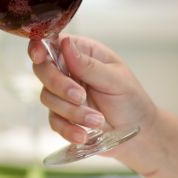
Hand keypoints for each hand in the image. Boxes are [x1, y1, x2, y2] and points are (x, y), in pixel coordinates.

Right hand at [29, 35, 159, 171]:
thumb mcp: (116, 79)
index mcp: (82, 53)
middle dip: (59, 85)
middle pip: (43, 70)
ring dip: (71, 112)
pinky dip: (68, 129)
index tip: (39, 56)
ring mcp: (62, 94)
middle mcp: (68, 71)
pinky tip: (83, 134)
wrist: (138, 134)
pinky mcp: (61, 116)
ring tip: (97, 120)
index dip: (39, 47)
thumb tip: (66, 45)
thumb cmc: (132, 100)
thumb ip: (89, 65)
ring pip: (48, 98)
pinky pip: (53, 121)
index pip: (53, 43)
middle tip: (80, 97)